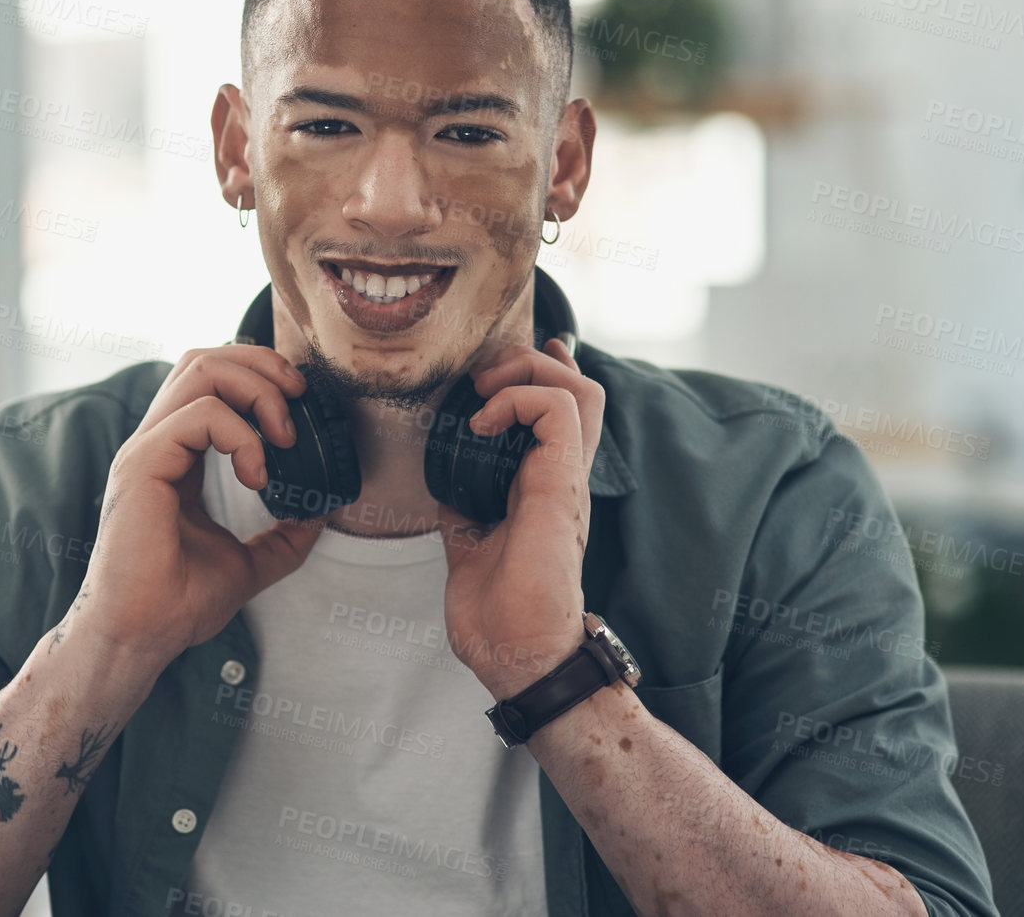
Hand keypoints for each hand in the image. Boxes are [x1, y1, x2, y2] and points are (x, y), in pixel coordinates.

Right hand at [60, 346, 325, 677]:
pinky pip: (199, 414)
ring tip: (283, 437)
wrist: (141, 637)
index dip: (260, 376)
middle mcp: (157, 443)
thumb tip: (321, 514)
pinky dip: (242, 436)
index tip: (300, 407)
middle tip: (299, 400)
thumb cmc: (177, 604)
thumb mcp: (248, 562)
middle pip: (204, 358)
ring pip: (201, 369)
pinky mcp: (142, 465)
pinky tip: (257, 475)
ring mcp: (146, 449)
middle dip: (262, 364)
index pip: (210, 381)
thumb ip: (283, 536)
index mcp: (175, 456)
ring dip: (257, 391)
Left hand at [438, 337, 604, 700]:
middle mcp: (562, 480)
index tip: (502, 367)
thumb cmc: (502, 619)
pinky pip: (558, 413)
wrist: (519, 659)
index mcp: (546, 490)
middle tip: (482, 377)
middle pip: (578, 390)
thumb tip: (445, 483)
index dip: (542, 376)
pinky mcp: (560, 488)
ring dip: (528, 373)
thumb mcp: (470, 544)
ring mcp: (566, 482)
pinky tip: (484, 422)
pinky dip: (520, 400)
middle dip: (528, 363)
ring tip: (486, 391)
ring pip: (579, 391)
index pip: (563, 416)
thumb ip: (464, 508)